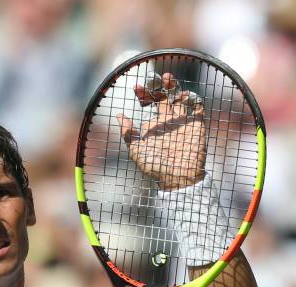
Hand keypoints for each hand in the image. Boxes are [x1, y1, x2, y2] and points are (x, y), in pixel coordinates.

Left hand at [117, 72, 205, 189]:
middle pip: (165, 94)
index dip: (143, 92)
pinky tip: (183, 97)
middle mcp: (169, 119)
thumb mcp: (136, 150)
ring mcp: (183, 121)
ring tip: (168, 79)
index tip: (136, 87)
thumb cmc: (155, 167)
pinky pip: (198, 106)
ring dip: (175, 86)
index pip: (149, 102)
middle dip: (160, 84)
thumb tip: (118, 115)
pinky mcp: (197, 124)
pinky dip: (193, 98)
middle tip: (155, 78)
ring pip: (181, 96)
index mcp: (155, 124)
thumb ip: (128, 133)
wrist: (176, 178)